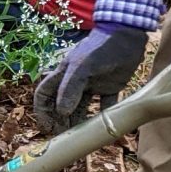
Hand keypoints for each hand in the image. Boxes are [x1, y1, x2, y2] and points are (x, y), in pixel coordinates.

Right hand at [31, 25, 149, 131]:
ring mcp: (93, 85)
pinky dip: (103, 117)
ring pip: (80, 108)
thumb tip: (62, 111)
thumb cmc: (101, 47)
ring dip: (78, 123)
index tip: (47, 128)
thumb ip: (71, 87)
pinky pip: (104, 106)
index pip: (44, 94)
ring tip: (80, 137)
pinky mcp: (110, 87)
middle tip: (65, 137)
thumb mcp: (83, 65)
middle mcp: (75, 81)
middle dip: (59, 121)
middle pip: (61, 105)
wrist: (128, 34)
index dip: (42, 111)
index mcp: (64, 74)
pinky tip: (104, 128)